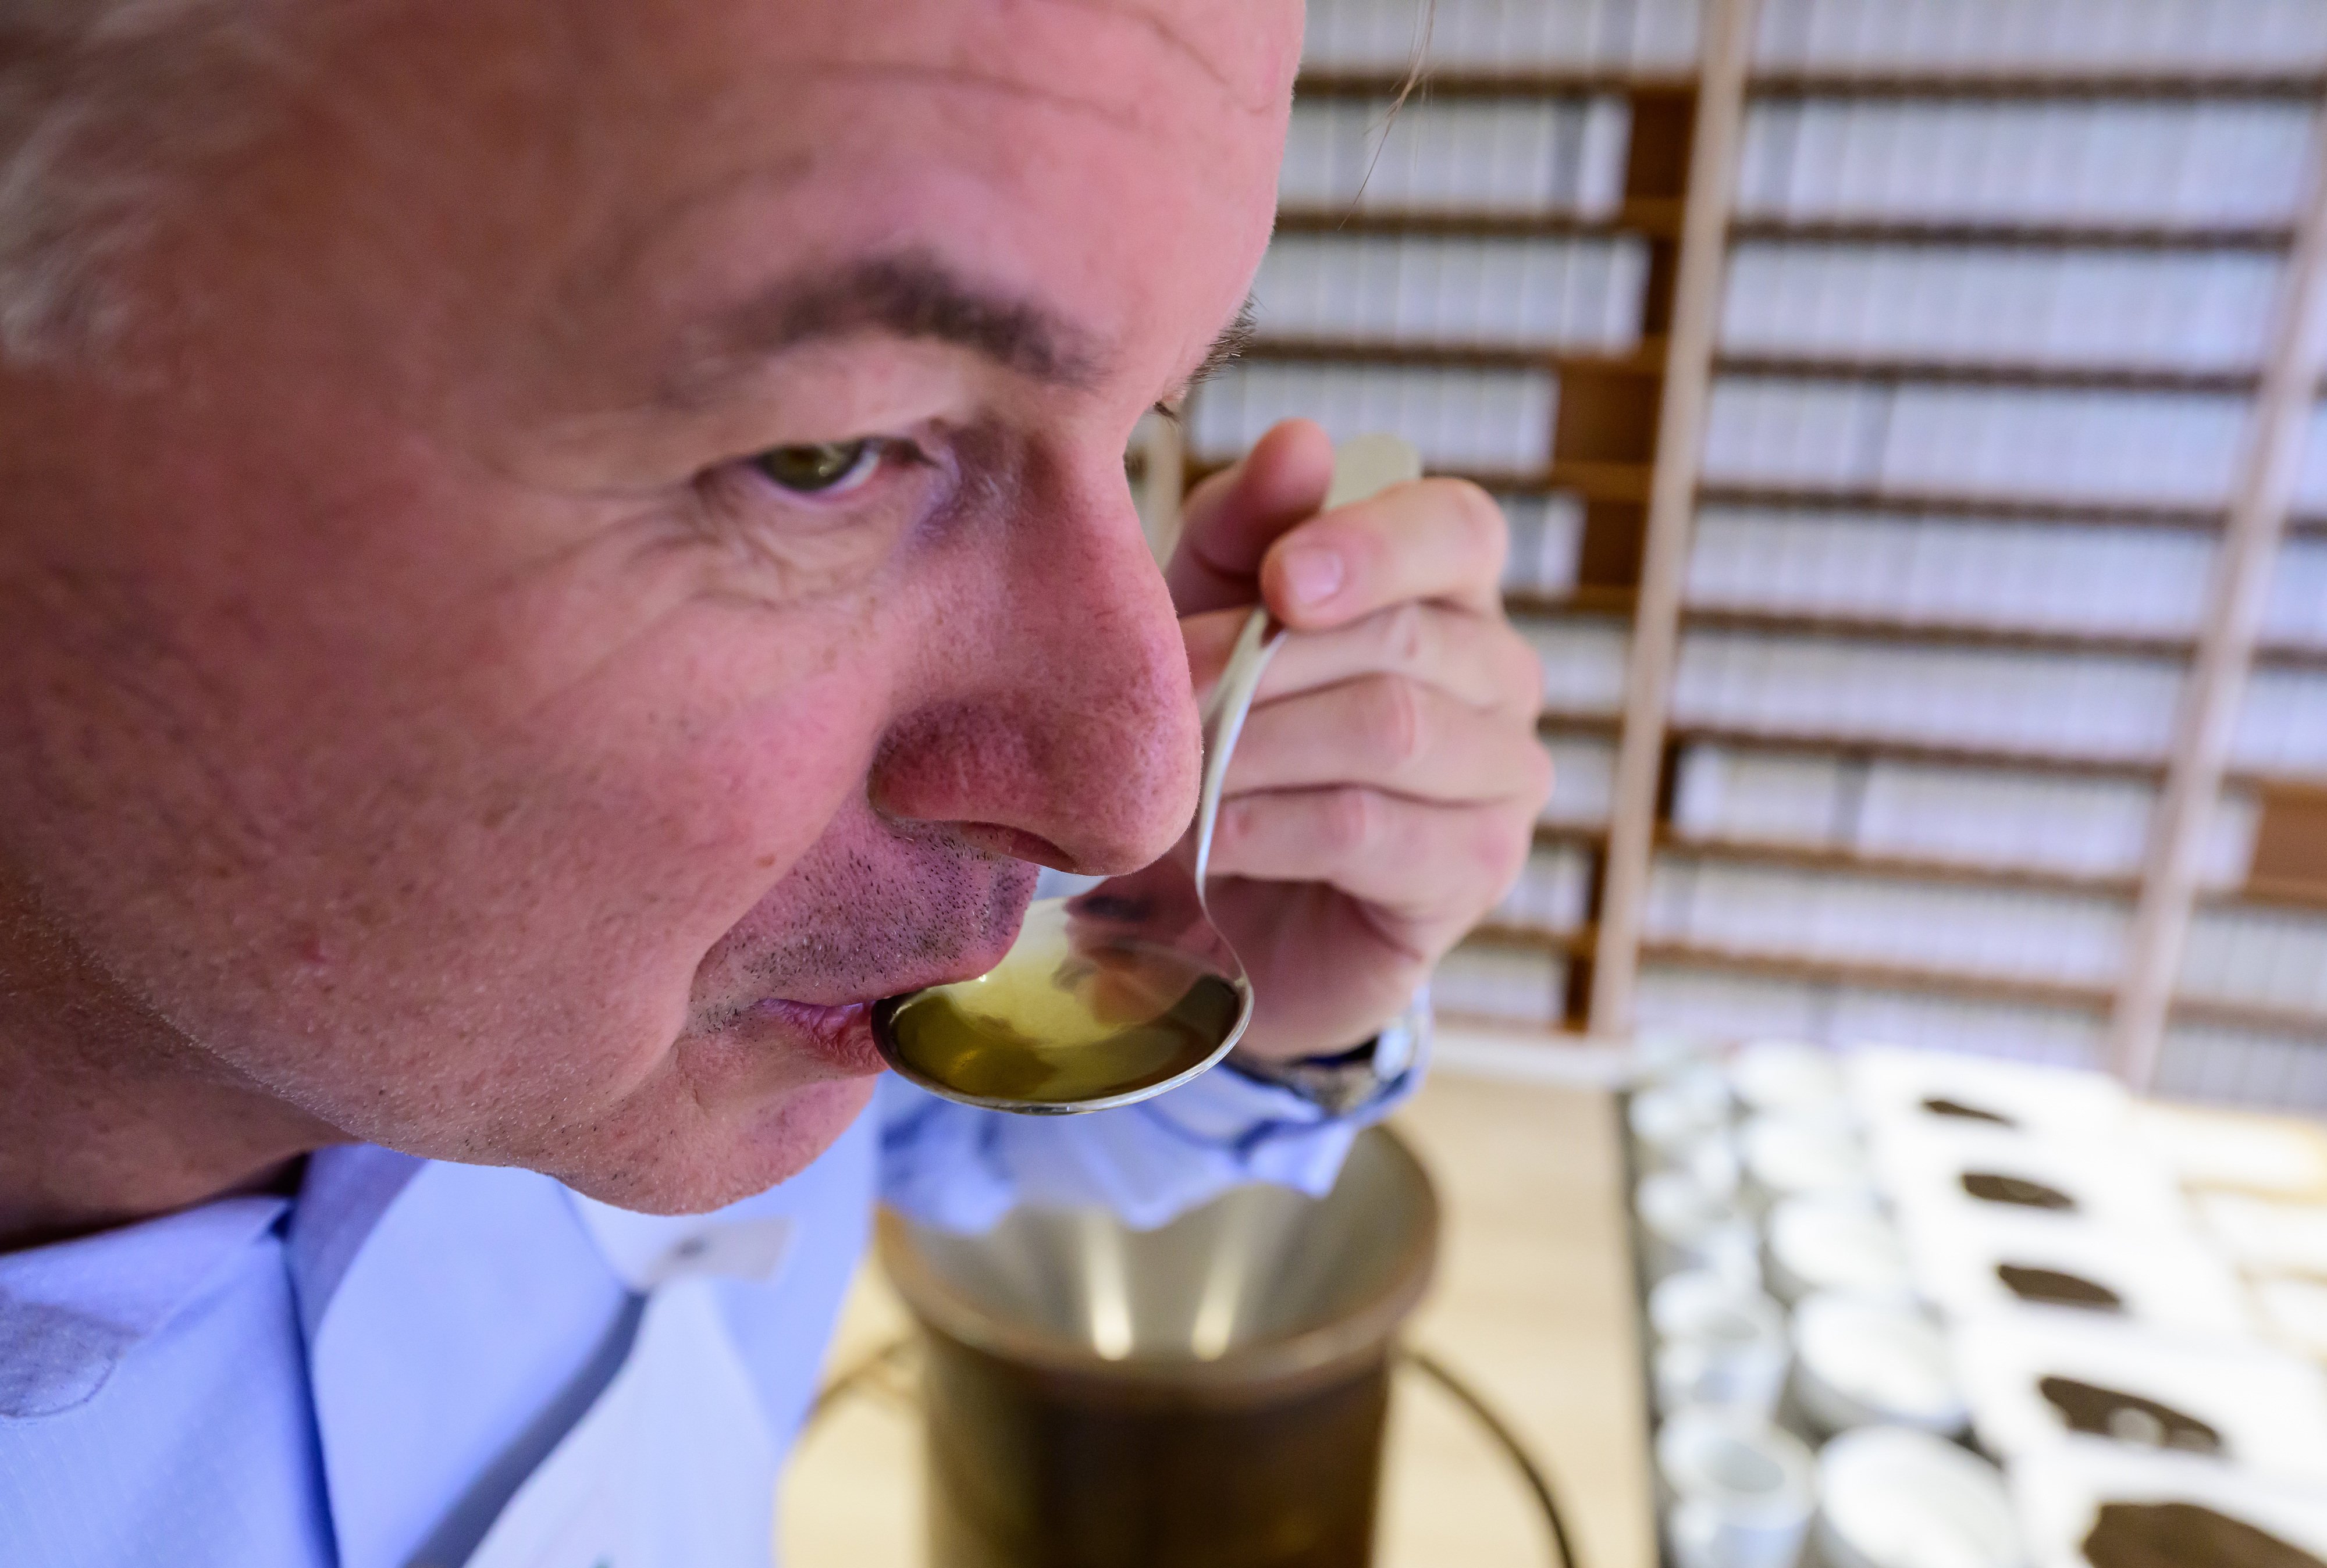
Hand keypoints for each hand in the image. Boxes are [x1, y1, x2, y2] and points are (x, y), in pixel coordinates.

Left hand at [1169, 418, 1551, 1060]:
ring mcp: (1503, 776)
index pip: (1458, 529)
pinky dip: (1272, 826)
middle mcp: (1500, 674)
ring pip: (1391, 732)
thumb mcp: (1207, 611)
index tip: (1276, 581)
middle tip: (1167, 692)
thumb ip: (1246, 526)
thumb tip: (1302, 441)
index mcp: (1447, 589)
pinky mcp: (1476, 870)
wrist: (1220, 906)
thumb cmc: (1224, 733)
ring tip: (1180, 770)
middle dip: (1265, 664)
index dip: (1372, 544)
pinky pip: (1370, 829)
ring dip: (1260, 747)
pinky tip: (1213, 834)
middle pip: (1405, 639)